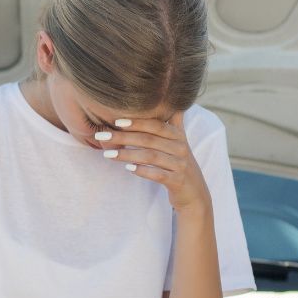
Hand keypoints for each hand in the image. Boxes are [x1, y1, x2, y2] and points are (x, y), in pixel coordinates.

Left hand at [97, 110, 212, 214]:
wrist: (195, 194)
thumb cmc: (179, 165)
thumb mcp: (180, 143)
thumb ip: (174, 123)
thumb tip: (173, 103)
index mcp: (178, 136)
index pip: (156, 125)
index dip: (136, 122)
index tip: (116, 122)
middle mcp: (181, 148)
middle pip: (149, 139)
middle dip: (124, 137)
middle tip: (102, 137)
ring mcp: (180, 165)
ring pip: (151, 156)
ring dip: (127, 154)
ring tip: (108, 154)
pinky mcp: (178, 181)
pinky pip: (159, 175)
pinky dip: (143, 171)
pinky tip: (128, 168)